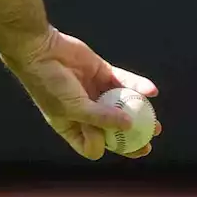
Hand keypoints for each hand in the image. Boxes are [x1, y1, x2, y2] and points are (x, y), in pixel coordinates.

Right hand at [0, 28, 160, 160]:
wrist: (39, 50)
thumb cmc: (49, 84)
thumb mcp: (73, 108)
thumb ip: (101, 118)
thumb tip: (129, 126)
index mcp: (72, 124)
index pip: (92, 143)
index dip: (108, 146)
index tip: (123, 145)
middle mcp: (84, 109)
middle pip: (111, 128)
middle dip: (132, 136)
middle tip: (149, 141)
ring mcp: (94, 90)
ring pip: (121, 105)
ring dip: (139, 113)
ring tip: (157, 124)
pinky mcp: (101, 72)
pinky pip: (123, 81)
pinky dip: (138, 85)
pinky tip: (152, 91)